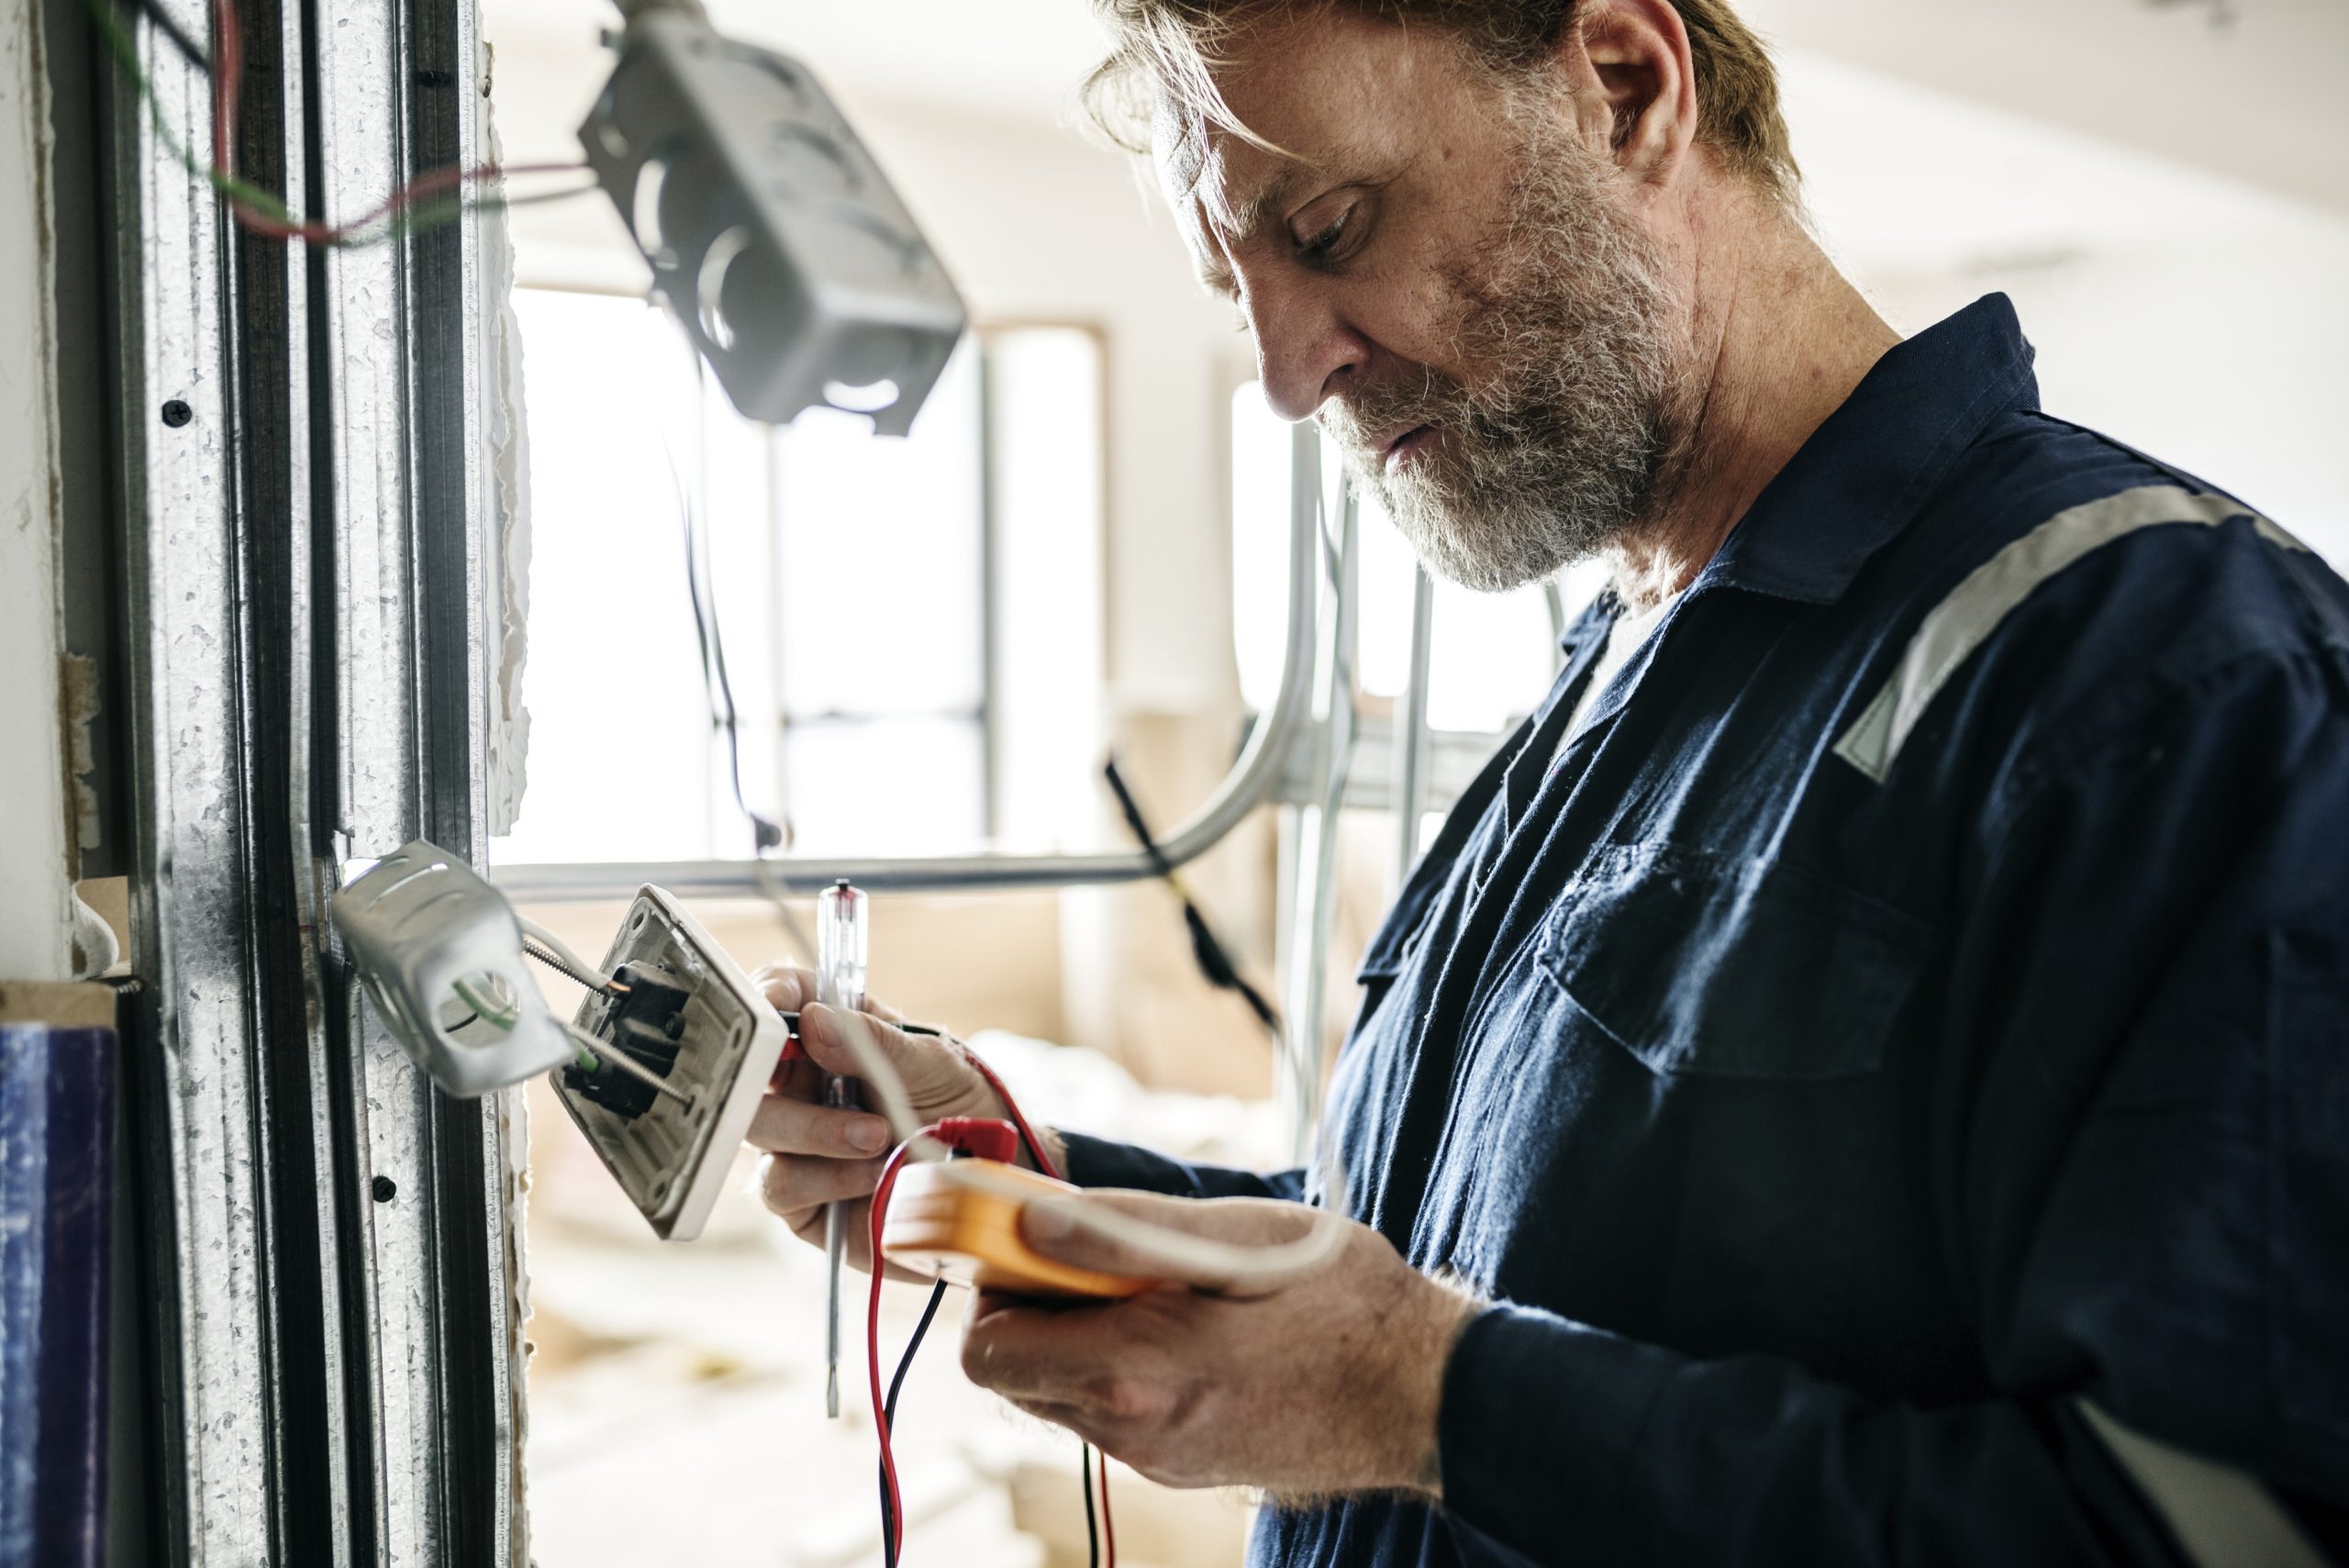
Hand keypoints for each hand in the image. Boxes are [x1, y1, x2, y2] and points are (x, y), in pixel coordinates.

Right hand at [745, 965, 1058, 1277]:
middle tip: (836, 1089)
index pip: (780, 998)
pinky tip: (874, 1175)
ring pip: (759, 1128)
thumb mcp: (931, 1062)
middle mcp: (801, 1082)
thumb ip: (875, 1042)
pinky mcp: (798, 1195)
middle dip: (787, 1075)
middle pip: (750, 1068)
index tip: (779, 1008)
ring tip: (880, 1137)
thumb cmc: (956, 1106)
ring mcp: (793, 1139)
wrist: (982, 1179)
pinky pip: (781, 1184)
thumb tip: (814, 1020)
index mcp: (830, 1032)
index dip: (769, 996)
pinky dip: (828, 1178)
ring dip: (818, 1132)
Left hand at [959, 1191, 1483, 1498]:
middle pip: (1016, 1372)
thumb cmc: (1344, 1303)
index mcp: (1136, 1374)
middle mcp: (1134, 1431)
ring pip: (1064, 1391)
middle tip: (1093, 1250)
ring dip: (1080, 1332)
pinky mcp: (1184, 1465)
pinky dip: (1122, 1362)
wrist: (1426, 1394)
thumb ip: (1124, 1233)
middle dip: (1033, 1305)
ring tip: (1159, 1283)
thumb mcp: (1239, 1238)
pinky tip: (1190, 1323)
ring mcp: (1158, 1458)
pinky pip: (1114, 1409)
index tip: (1028, 1237)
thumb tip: (1032, 1220)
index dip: (990, 1284)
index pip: (987, 1349)